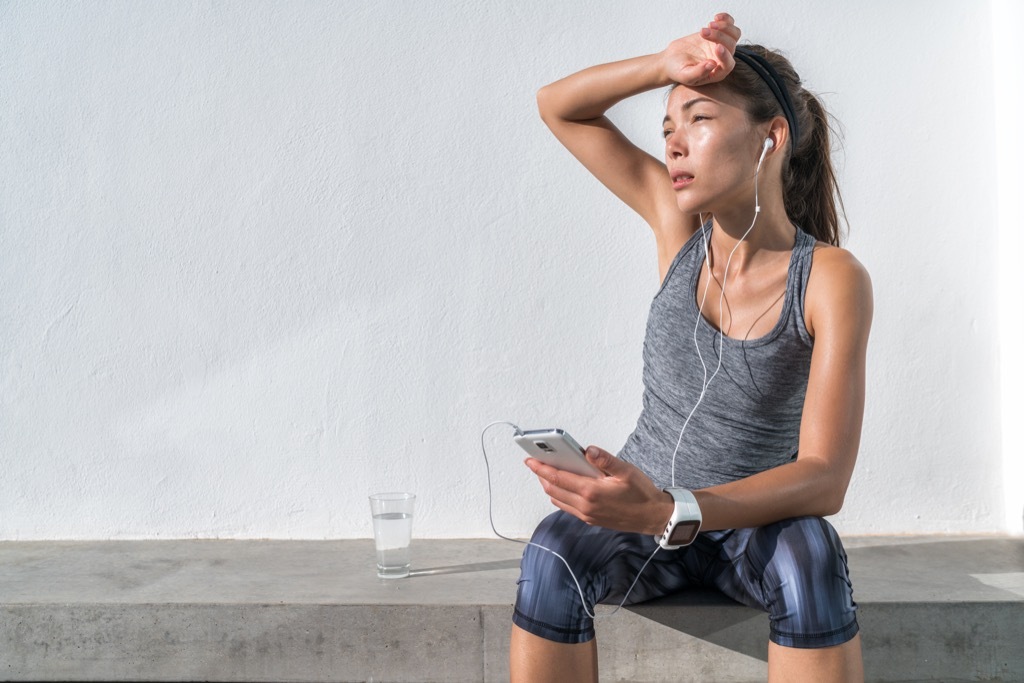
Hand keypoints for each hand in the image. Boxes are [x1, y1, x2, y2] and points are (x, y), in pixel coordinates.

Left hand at [525, 446, 672, 535]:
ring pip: (557, 499)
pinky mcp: (590, 519)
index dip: (541, 468)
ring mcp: (587, 514)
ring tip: (547, 471)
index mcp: (592, 491)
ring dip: (549, 486)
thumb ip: (605, 460)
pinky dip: (559, 495)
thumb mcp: (627, 471)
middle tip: (535, 462)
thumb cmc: (641, 494)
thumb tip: (588, 450)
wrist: (653, 517)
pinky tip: (563, 485)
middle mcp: (586, 506)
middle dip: (541, 475)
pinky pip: (567, 507)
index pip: (558, 478)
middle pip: (553, 489)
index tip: (530, 459)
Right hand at [661, 13, 741, 85]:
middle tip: (702, 32)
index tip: (716, 47)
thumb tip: (712, 65)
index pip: (728, 64)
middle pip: (731, 45)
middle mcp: (723, 59)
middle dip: (718, 37)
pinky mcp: (718, 35)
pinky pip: (730, 25)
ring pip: (734, 34)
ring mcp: (722, 46)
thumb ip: (698, 73)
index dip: (725, 55)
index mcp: (717, 73)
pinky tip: (716, 17)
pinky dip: (726, 19)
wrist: (672, 59)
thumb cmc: (678, 70)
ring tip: (709, 24)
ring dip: (724, 27)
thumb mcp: (685, 75)